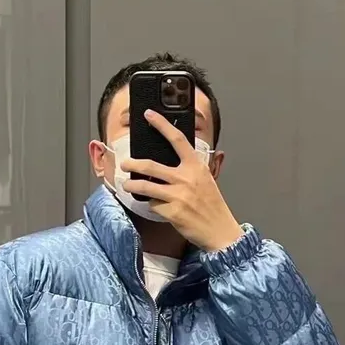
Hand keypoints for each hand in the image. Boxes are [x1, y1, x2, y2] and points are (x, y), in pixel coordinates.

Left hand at [121, 110, 243, 252]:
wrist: (219, 229)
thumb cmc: (212, 205)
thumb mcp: (205, 179)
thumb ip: (189, 169)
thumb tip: (167, 162)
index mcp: (196, 166)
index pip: (177, 140)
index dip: (161, 125)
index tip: (149, 115)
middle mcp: (186, 178)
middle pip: (151, 166)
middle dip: (133, 164)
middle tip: (125, 163)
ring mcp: (178, 195)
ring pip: (145, 187)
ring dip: (132, 186)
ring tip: (127, 186)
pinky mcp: (172, 212)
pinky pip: (153, 205)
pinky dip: (152, 205)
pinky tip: (157, 207)